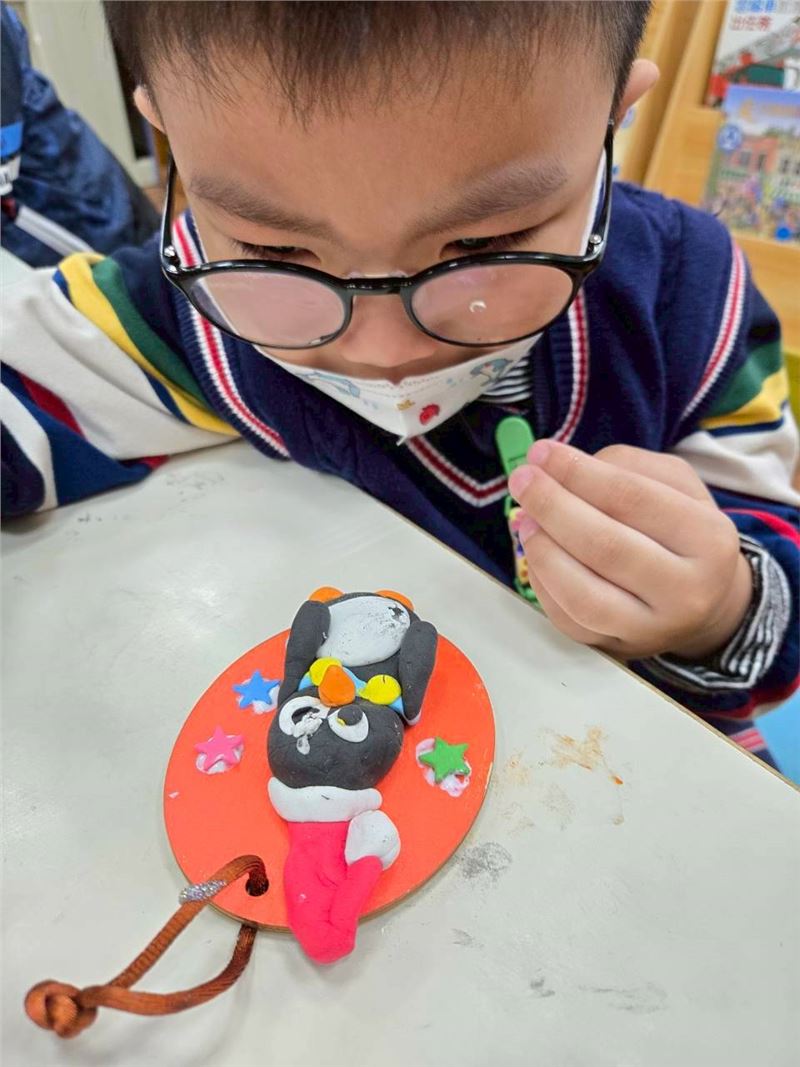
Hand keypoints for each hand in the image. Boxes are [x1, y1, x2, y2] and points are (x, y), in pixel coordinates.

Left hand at [508, 441, 752, 660]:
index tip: (542, 453)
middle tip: (522, 480)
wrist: (707, 603)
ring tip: (525, 518)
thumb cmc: (683, 532)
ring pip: (582, 594)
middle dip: (552, 507)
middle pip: (605, 546)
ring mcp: (651, 629)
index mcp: (709, 540)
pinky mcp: (618, 649)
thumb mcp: (676, 485)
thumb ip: (625, 466)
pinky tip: (535, 551)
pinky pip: (568, 619)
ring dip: (542, 550)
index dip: (578, 473)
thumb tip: (562, 468)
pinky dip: (541, 582)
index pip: (632, 499)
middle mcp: (686, 592)